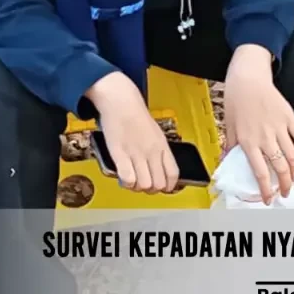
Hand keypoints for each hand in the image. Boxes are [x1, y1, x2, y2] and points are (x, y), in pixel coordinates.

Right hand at [86, 72, 178, 193]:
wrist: (121, 103)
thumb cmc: (136, 117)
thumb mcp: (155, 133)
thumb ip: (158, 151)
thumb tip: (158, 169)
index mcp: (163, 146)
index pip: (173, 173)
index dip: (169, 186)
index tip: (164, 189)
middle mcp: (152, 151)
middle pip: (159, 184)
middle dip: (151, 190)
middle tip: (144, 184)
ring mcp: (137, 153)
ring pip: (144, 185)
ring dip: (137, 188)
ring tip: (132, 181)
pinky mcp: (120, 154)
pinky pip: (128, 178)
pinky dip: (126, 183)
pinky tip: (124, 177)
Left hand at [223, 44, 293, 203]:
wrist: (248, 79)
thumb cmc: (236, 100)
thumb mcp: (229, 126)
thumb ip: (230, 147)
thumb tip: (226, 162)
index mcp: (248, 142)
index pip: (260, 173)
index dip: (266, 189)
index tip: (268, 198)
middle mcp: (265, 137)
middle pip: (280, 167)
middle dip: (284, 184)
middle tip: (285, 192)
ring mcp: (279, 127)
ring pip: (292, 155)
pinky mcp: (289, 117)